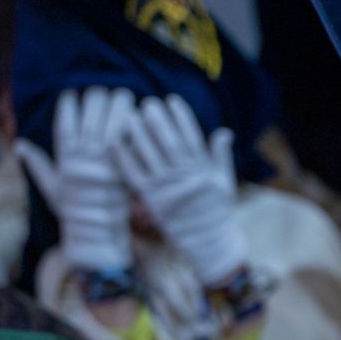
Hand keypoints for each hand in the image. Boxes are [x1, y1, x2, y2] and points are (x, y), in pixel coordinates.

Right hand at [13, 88, 135, 272]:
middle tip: (102, 91)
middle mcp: (85, 159)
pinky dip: (133, 126)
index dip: (68, 108)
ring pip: (111, 127)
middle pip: (90, 121)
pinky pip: (129, 143)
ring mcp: (106, 163)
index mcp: (66, 159)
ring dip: (117, 107)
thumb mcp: (51, 185)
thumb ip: (38, 163)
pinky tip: (137, 112)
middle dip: (96, 101)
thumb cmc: (71, 208)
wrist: (95, 230)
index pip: (64, 126)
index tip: (72, 94)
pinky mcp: (125, 169)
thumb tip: (19, 144)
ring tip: (122, 94)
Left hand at [113, 95, 245, 285]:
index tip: (172, 100)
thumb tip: (223, 131)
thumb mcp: (225, 182)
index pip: (191, 138)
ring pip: (150, 156)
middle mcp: (184, 178)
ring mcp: (166, 189)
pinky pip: (134, 175)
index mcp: (203, 171)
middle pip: (169, 143)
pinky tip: (115, 143)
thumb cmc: (216, 209)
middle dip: (158, 121)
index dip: (181, 118)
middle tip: (148, 102)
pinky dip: (124, 158)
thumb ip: (221, 156)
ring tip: (129, 115)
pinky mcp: (150, 199)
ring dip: (139, 135)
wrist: (206, 239)